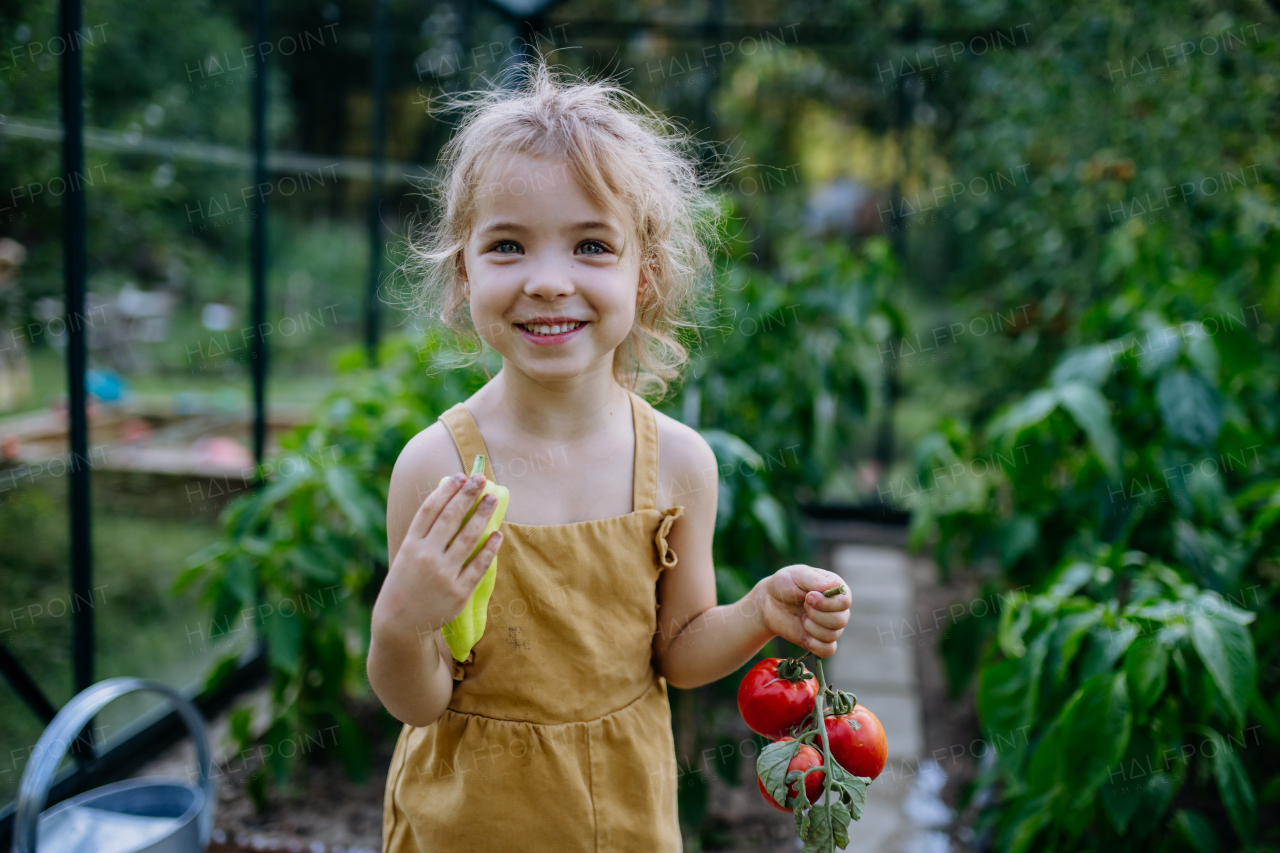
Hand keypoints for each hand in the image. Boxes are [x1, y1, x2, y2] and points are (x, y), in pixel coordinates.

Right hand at [372, 472, 503, 648]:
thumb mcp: (406, 555)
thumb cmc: (406, 583)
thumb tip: (448, 503)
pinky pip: (479, 565)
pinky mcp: (458, 592)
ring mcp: (443, 574)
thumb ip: (424, 533)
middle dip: (468, 495)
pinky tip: (498, 534)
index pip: (430, 509)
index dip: (446, 490)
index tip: (460, 476)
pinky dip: (490, 548)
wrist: (400, 624)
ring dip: (483, 515)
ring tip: (493, 499)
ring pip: (468, 538)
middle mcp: (426, 557)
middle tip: (482, 480)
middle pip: (451, 518)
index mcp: (411, 545)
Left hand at [755, 565, 849, 657]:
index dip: (827, 603)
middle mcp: (837, 609)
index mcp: (836, 590)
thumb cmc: (785, 584)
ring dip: (812, 627)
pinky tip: (804, 635)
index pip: (845, 601)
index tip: (808, 597)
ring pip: (833, 635)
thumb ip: (815, 579)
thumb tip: (835, 586)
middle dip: (817, 615)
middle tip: (804, 607)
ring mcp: (830, 626)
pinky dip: (815, 645)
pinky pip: (828, 650)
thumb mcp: (797, 574)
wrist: (769, 602)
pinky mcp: (820, 641)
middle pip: (841, 620)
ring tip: (802, 618)